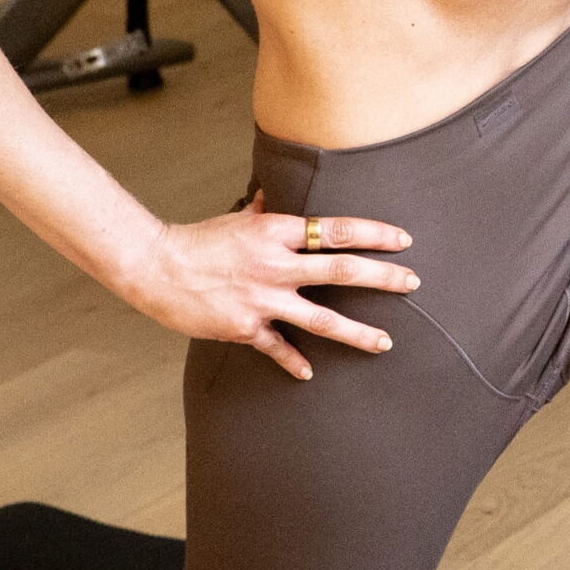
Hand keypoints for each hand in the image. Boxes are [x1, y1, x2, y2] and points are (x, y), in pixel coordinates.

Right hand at [126, 197, 416, 379]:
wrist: (156, 266)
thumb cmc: (198, 240)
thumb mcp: (236, 219)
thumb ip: (263, 212)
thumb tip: (272, 197)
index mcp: (277, 231)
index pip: (337, 229)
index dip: (374, 234)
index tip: (403, 240)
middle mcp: (276, 264)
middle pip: (342, 270)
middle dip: (383, 277)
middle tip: (413, 283)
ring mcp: (263, 298)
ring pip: (322, 318)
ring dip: (358, 332)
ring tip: (385, 341)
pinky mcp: (246, 327)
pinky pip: (278, 347)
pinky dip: (294, 361)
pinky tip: (309, 371)